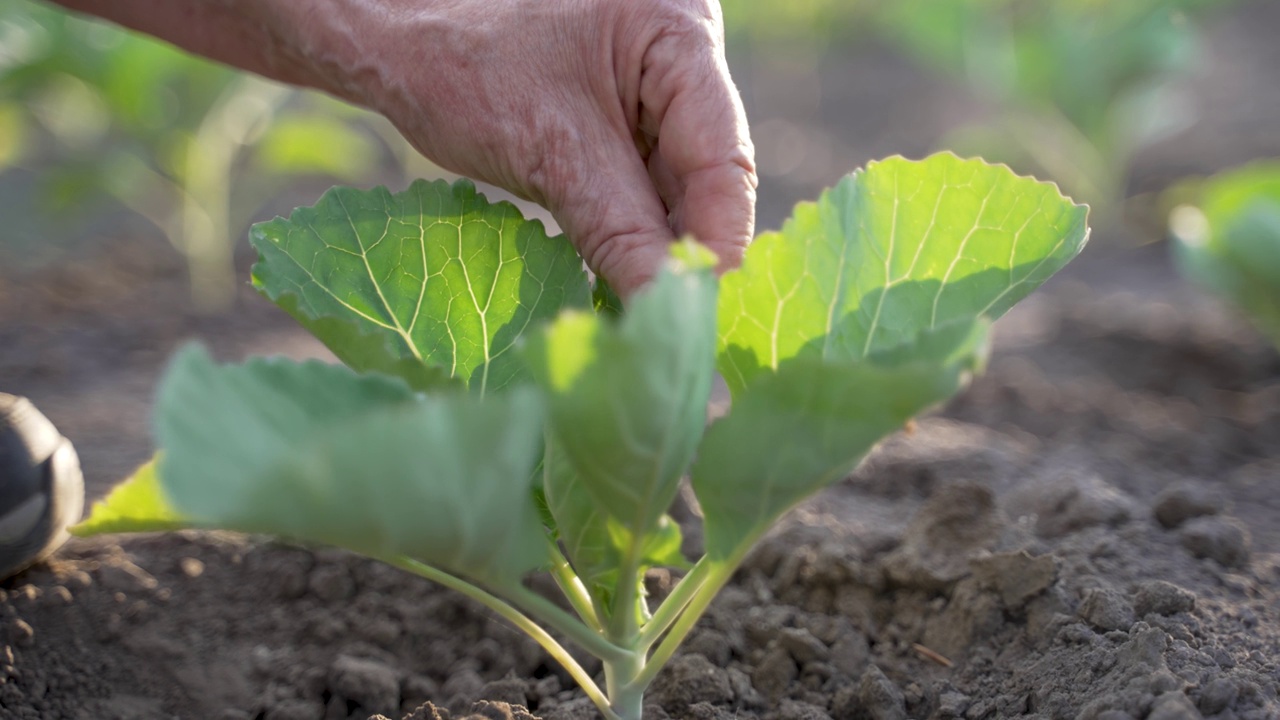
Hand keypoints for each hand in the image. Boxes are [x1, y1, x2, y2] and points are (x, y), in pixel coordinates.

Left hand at [298, 0, 756, 296]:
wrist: (400, 45)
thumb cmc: (461, 65)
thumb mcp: (549, 152)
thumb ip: (621, 233)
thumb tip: (669, 317)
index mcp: (678, 32)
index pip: (723, 155)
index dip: (716, 240)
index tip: (698, 313)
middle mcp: (683, 61)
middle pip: (709, 179)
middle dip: (687, 256)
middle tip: (676, 335)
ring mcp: (659, 97)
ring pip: (679, 197)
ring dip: (661, 260)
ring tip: (647, 326)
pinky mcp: (630, 132)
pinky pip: (647, 198)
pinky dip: (635, 244)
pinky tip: (625, 294)